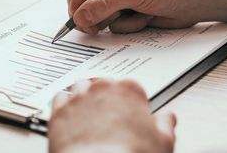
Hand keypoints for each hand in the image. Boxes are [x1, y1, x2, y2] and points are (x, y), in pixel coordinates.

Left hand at [49, 79, 175, 152]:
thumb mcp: (163, 141)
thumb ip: (166, 124)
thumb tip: (168, 118)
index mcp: (128, 91)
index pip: (131, 86)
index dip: (132, 101)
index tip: (132, 113)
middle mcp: (101, 89)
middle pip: (104, 84)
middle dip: (107, 97)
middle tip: (111, 116)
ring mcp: (78, 99)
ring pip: (80, 87)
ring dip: (84, 96)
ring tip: (89, 113)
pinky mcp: (58, 111)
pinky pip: (59, 99)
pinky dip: (64, 105)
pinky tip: (70, 115)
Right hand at [60, 0, 206, 33]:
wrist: (195, 2)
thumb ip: (106, 3)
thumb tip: (80, 16)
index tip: (82, 8)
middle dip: (90, 12)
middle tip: (98, 25)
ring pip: (92, 14)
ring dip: (112, 20)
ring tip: (134, 15)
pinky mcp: (120, 12)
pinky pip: (108, 24)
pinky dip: (124, 26)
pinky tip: (142, 18)